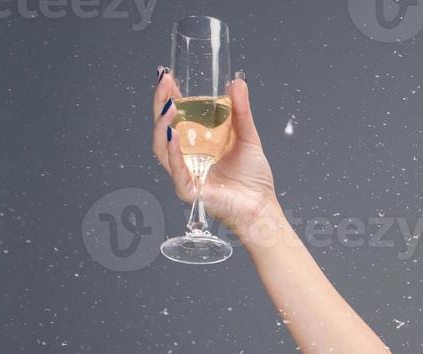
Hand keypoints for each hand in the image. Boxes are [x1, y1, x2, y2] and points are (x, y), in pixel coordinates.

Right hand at [151, 68, 277, 234]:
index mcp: (196, 144)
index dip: (169, 96)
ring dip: (163, 125)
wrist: (262, 207)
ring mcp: (185, 173)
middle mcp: (186, 157)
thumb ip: (240, 111)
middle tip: (164, 82)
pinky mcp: (189, 190)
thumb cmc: (254, 178)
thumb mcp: (248, 138)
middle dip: (161, 104)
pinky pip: (176, 170)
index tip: (168, 76)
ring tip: (168, 106)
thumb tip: (237, 82)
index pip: (176, 117)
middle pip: (164, 128)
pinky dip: (173, 153)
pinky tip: (173, 136)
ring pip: (163, 147)